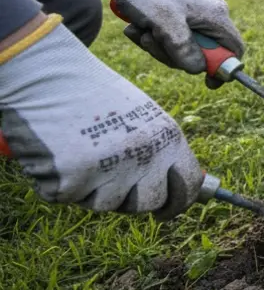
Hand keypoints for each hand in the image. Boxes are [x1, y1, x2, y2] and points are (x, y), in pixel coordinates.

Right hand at [0, 18, 203, 220]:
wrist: (49, 78)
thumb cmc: (96, 97)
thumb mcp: (143, 118)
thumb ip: (163, 153)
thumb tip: (183, 189)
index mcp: (168, 140)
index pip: (188, 188)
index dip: (178, 204)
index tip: (166, 211)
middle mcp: (145, 158)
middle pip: (148, 204)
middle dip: (131, 199)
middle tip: (112, 177)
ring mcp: (109, 171)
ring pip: (106, 204)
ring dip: (94, 188)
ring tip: (83, 152)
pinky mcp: (72, 181)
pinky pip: (70, 198)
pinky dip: (62, 182)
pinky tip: (60, 154)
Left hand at [83, 0, 244, 88]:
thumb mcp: (164, 23)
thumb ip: (182, 49)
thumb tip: (196, 69)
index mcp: (215, 16)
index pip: (234, 49)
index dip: (223, 68)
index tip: (207, 82)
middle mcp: (211, 15)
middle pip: (203, 51)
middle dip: (174, 54)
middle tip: (149, 43)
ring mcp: (196, 14)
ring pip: (184, 45)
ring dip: (159, 44)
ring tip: (138, 30)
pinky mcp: (181, 12)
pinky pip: (173, 34)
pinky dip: (154, 35)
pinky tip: (137, 26)